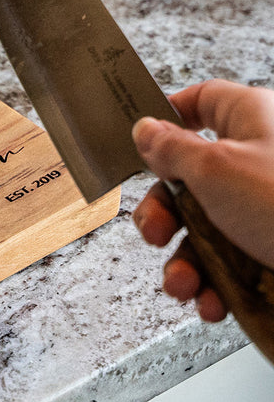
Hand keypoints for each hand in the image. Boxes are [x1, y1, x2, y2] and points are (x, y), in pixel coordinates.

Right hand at [132, 79, 273, 321]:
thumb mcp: (215, 168)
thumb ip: (171, 148)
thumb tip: (146, 130)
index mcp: (253, 121)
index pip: (202, 101)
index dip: (167, 120)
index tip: (139, 146)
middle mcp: (260, 161)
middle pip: (190, 179)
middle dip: (165, 216)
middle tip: (156, 233)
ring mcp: (268, 208)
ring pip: (206, 230)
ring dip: (184, 265)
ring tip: (185, 286)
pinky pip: (230, 265)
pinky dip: (213, 287)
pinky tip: (212, 301)